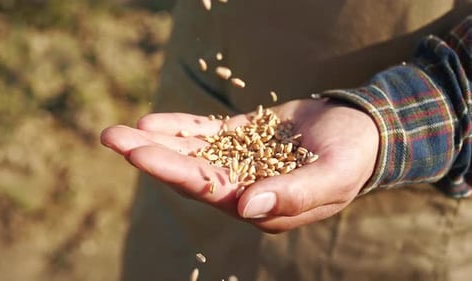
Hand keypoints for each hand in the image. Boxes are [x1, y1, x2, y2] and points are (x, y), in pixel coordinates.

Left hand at [100, 98, 378, 232]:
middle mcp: (243, 187)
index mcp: (261, 205)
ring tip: (117, 132)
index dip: (172, 170)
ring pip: (191, 153)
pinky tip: (152, 122)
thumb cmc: (354, 158)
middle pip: (188, 173)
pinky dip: (181, 128)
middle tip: (111, 138)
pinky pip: (207, 133)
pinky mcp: (242, 137)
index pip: (207, 189)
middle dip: (150, 156)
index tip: (138, 153)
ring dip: (157, 142)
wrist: (364, 130)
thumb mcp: (331, 178)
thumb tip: (246, 206)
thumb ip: (292, 194)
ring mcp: (240, 161)